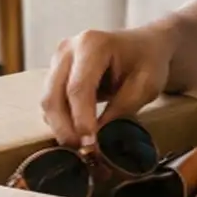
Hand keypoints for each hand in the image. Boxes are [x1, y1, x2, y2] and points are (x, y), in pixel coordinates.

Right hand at [41, 24, 177, 145]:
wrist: (144, 45)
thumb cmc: (148, 62)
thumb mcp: (146, 85)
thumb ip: (122, 108)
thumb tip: (98, 135)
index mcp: (93, 44)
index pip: (78, 88)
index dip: (81, 119)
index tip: (90, 144)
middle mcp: (68, 49)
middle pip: (53, 95)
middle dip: (65, 128)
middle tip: (83, 152)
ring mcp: (58, 59)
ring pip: (48, 101)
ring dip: (61, 127)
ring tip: (83, 147)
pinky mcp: (55, 72)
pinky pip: (51, 102)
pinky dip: (61, 121)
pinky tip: (78, 134)